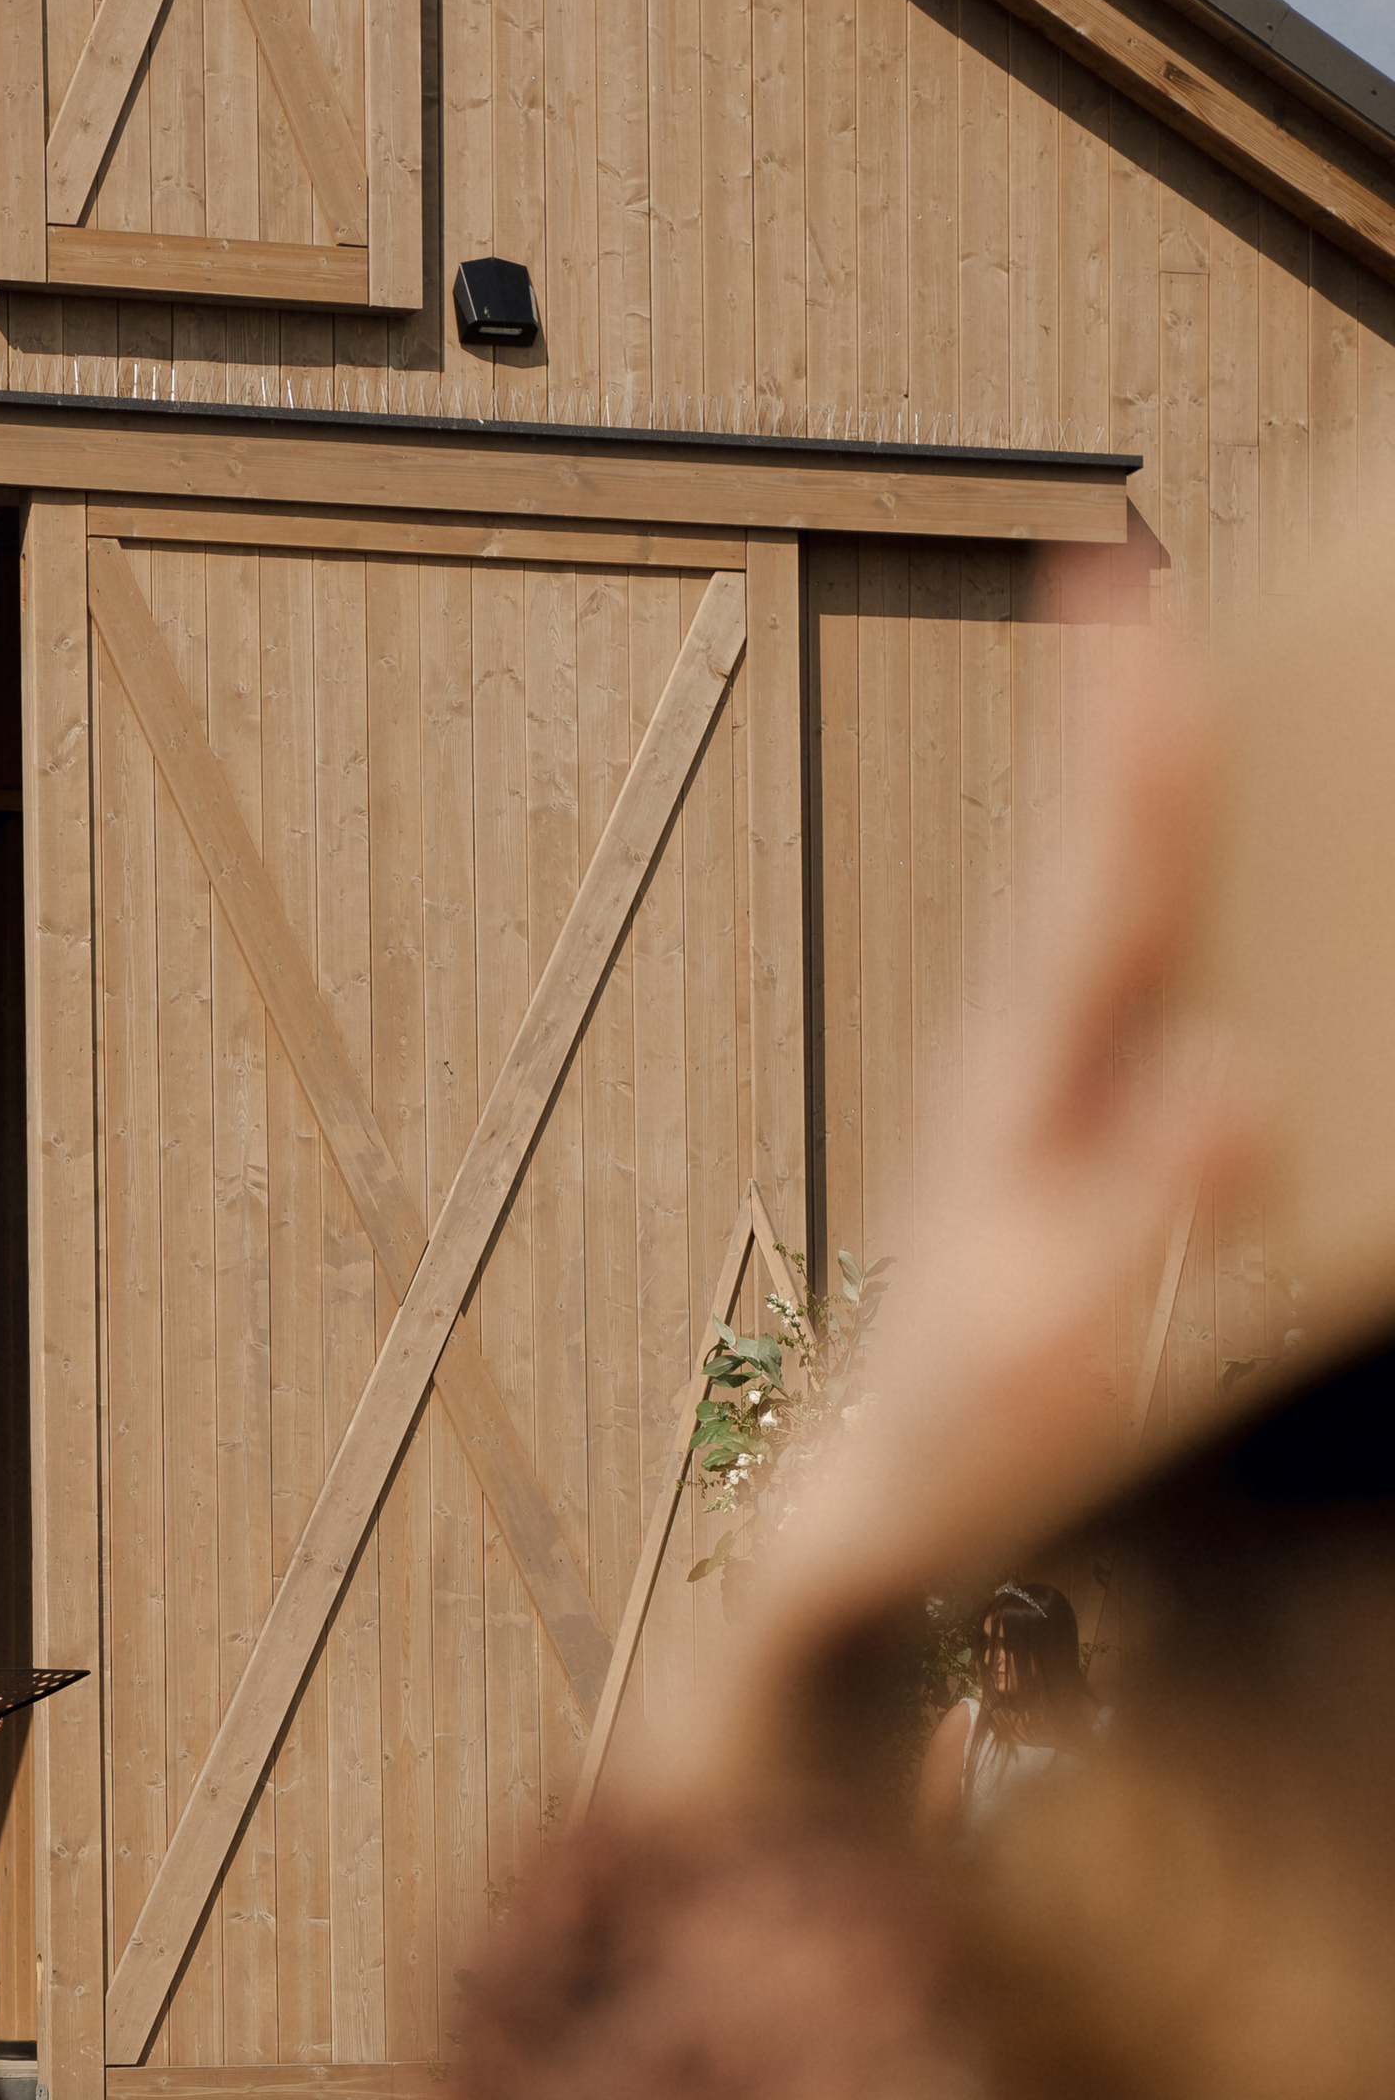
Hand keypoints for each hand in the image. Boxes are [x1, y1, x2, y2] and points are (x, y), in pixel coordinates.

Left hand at [715, 660, 1261, 1776]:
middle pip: (1081, 878)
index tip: (1133, 603)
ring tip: (1139, 674)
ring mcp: (1022, 1111)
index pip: (1098, 896)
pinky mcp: (1037, 1149)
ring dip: (1113, 800)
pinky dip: (1125, 910)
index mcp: (1027, 1104)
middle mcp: (1015, 1082)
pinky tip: (1159, 890)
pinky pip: (1095, 995)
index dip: (1128, 748)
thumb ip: (1147, 1219)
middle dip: (1117, 733)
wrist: (868, 1522)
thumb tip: (1231, 1077)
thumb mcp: (1057, 1352)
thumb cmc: (963, 1446)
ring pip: (1076, 923)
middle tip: (1126, 576)